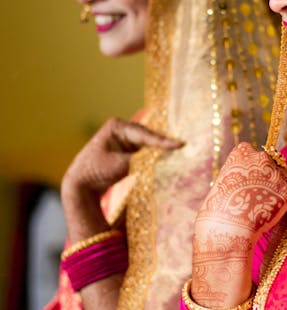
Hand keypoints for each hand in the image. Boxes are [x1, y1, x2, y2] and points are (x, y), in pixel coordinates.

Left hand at [61, 118, 182, 241]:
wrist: (80, 183)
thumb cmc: (95, 171)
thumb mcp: (120, 165)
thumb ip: (141, 160)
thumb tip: (162, 157)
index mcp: (117, 126)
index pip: (144, 134)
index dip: (163, 141)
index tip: (180, 145)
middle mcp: (121, 128)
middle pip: (148, 137)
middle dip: (163, 144)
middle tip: (183, 148)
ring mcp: (125, 138)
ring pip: (148, 144)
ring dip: (160, 150)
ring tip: (179, 153)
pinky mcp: (127, 149)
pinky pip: (145, 151)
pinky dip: (154, 156)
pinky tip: (166, 160)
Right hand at [191, 143, 286, 307]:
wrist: (227, 228)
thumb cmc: (221, 209)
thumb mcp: (225, 181)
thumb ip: (242, 173)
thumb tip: (257, 178)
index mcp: (242, 151)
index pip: (256, 154)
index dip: (255, 169)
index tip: (251, 181)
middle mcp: (261, 157)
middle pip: (273, 163)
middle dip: (269, 177)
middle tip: (261, 195)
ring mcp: (276, 173)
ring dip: (282, 186)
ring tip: (269, 203)